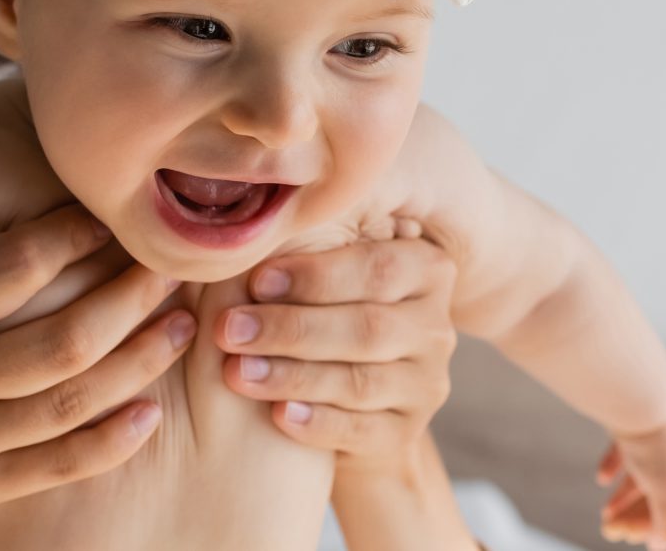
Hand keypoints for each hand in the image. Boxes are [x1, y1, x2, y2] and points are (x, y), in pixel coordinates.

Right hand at [0, 205, 190, 550]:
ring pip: (72, 399)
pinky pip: (56, 465)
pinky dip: (112, 438)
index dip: (79, 234)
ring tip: (180, 327)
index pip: (11, 263)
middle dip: (133, 298)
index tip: (119, 213)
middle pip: (63, 335)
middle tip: (174, 269)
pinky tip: (148, 410)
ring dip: (140, 360)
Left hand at [216, 235, 457, 476]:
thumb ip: (305, 250)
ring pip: (362, 382)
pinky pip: (364, 431)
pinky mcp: (407, 432)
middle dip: (292, 328)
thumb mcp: (325, 276)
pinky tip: (278, 416)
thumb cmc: (321, 313)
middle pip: (368, 328)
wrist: (347, 398)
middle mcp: (435, 329)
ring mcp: (426, 385)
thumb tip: (255, 232)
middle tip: (230, 330)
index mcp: (425, 271)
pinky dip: (319, 423)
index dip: (315, 276)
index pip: (377, 269)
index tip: (255, 282)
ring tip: (239, 372)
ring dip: (294, 377)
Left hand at [597, 403, 665, 550]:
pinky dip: (615, 467)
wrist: (635, 394)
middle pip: (664, 494)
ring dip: (624, 498)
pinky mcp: (639, 421)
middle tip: (613, 531)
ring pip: (645, 475)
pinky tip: (600, 478)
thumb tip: (661, 547)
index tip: (636, 541)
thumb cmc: (658, 447)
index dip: (662, 529)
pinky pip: (628, 450)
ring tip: (604, 515)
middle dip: (638, 516)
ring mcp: (664, 435)